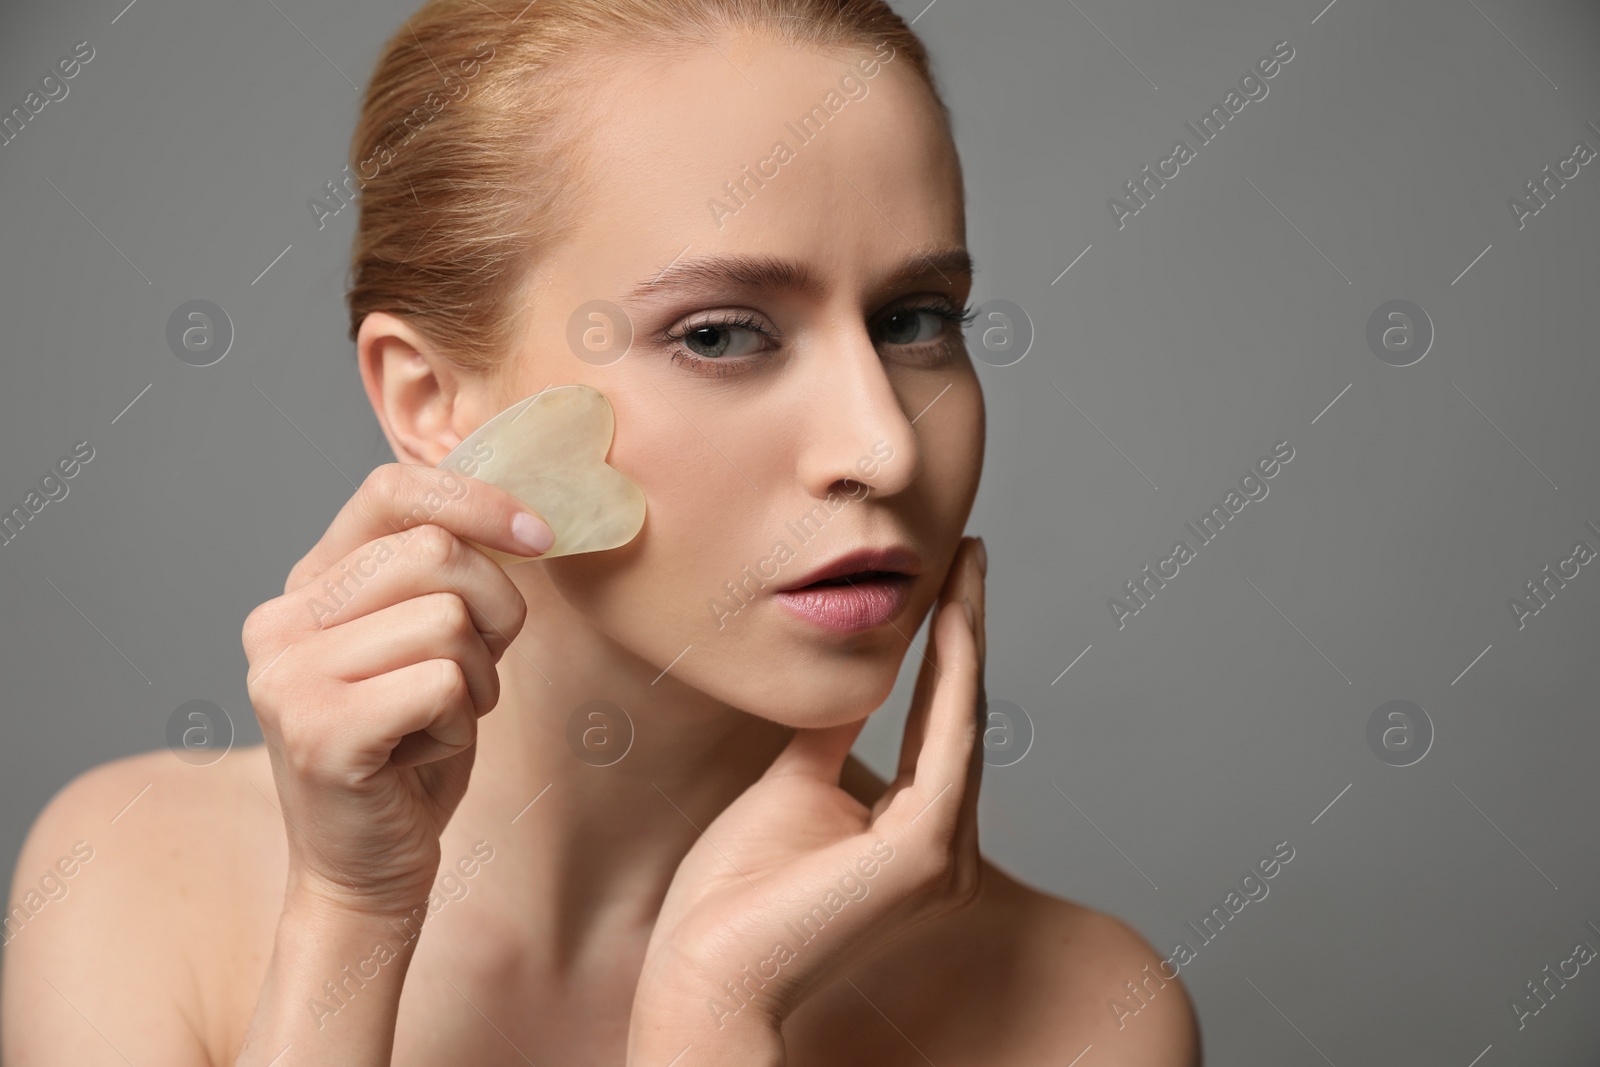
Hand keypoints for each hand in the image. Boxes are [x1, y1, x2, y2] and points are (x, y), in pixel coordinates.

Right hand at [240, 463, 549, 916]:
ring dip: (475, 681)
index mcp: (306, 585)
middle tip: (471, 678)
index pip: (392, 490)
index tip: (540, 535)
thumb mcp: (433, 645)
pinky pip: (443, 684)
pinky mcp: (318, 731)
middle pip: (436, 553)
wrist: (364, 871)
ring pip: (448, 621)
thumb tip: (529, 515)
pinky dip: (460, 723)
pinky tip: (421, 756)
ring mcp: (288, 675)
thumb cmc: (410, 752)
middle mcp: (280, 620)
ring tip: (434, 723)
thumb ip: (452, 578)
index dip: (478, 499)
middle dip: (492, 613)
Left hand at [628, 536, 987, 1063]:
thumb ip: (827, 736)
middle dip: (963, 628)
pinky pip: (945, 742)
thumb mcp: (787, 788)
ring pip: (961, 718)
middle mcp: (943, 846)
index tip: (946, 579)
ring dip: (964, 636)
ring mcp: (942, 854)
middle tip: (967, 553)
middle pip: (959, 713)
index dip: (944, 649)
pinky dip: (952, 675)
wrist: (705, 972)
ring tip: (963, 566)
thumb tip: (851, 679)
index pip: (934, 721)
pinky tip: (950, 618)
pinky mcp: (925, 853)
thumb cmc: (733, 899)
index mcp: (911, 834)